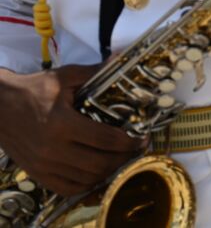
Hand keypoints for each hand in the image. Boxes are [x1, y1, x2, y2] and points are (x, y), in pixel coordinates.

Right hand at [0, 65, 144, 195]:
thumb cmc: (32, 90)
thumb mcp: (63, 77)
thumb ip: (94, 72)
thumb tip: (120, 58)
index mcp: (62, 123)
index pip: (105, 139)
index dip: (129, 142)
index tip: (143, 138)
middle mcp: (53, 148)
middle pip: (99, 163)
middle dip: (123, 159)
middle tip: (135, 150)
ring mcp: (43, 164)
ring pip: (86, 178)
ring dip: (108, 172)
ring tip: (120, 160)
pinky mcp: (36, 173)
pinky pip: (66, 188)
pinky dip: (86, 184)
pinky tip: (97, 173)